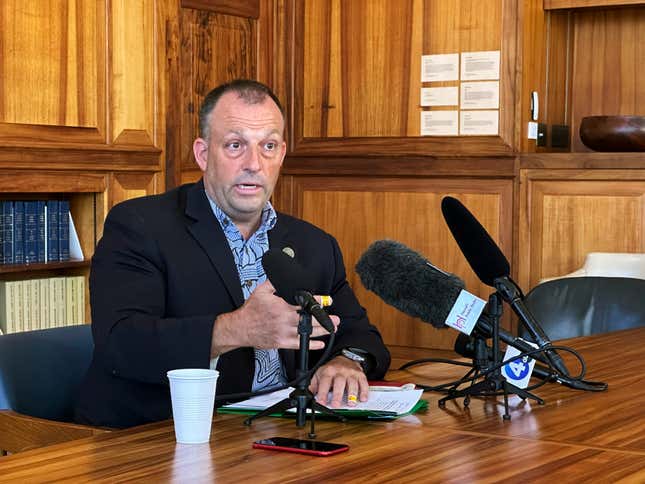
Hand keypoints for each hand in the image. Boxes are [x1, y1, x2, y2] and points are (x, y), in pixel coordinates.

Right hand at [211, 280, 338, 354]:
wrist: (239, 328)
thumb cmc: (250, 310)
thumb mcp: (261, 291)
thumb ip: (274, 282)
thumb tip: (283, 274)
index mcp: (281, 306)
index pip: (303, 303)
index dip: (318, 302)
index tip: (327, 301)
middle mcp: (284, 320)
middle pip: (309, 320)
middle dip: (325, 319)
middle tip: (336, 319)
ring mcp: (283, 332)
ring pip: (306, 332)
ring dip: (322, 331)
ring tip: (332, 329)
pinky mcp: (281, 343)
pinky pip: (299, 345)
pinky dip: (310, 345)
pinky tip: (320, 343)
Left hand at [309, 355, 368, 407]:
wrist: (345, 358)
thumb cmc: (332, 369)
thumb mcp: (320, 373)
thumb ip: (314, 384)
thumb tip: (307, 394)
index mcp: (328, 371)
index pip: (325, 381)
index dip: (322, 392)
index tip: (321, 402)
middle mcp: (340, 371)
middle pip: (339, 382)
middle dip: (338, 394)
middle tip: (336, 405)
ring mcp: (351, 373)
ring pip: (352, 383)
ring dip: (352, 394)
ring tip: (351, 404)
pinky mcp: (360, 374)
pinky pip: (364, 382)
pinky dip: (364, 391)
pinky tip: (362, 398)